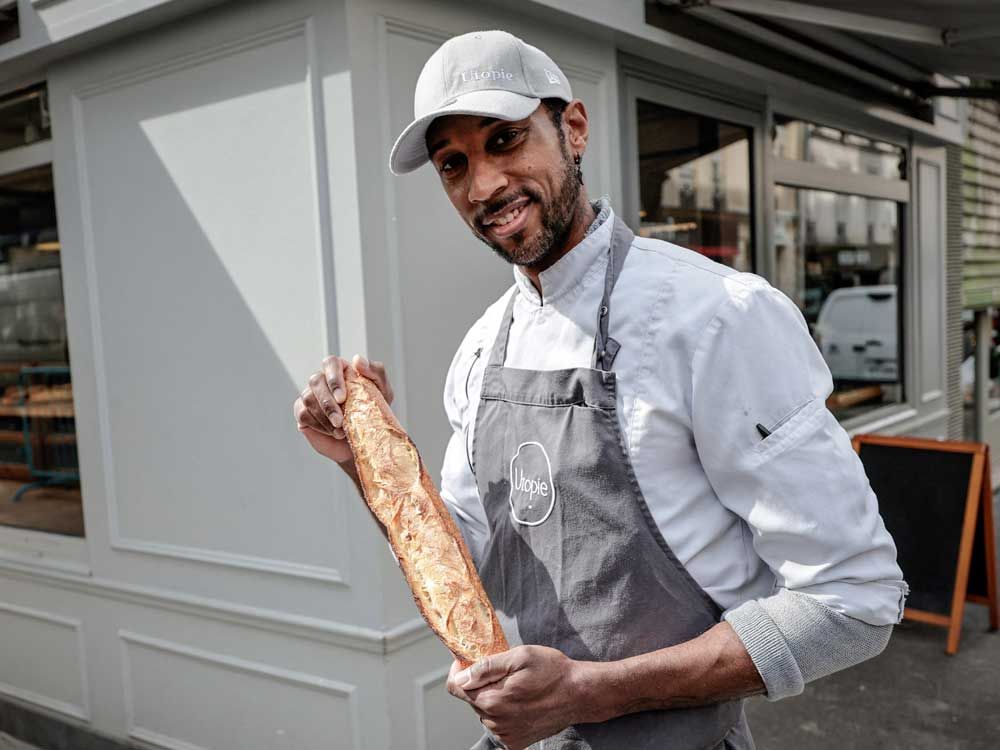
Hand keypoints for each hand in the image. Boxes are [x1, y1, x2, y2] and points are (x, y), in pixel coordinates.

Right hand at [293, 354, 393, 464]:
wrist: (366, 438)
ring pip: (308, 399)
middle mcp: (323, 380)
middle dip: (328, 403)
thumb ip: (375, 371)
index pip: (330, 363)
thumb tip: (357, 360)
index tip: (342, 398)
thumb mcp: (383, 390)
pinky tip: (332, 433)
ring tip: (340, 431)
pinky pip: (303, 414)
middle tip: (340, 421)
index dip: (333, 378)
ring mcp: (310, 395)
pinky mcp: (303, 412)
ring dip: (324, 417)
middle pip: (315, 381)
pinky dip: (319, 425)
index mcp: (340, 370)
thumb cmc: (374, 410)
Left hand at [446, 645, 598, 749]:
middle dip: (480, 684)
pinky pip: (498, 724)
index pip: (455, 687)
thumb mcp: (520, 657)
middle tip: (503, 672)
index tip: (468, 662)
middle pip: (471, 699)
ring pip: (484, 711)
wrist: (579, 694)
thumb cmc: (552, 671)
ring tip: (516, 687)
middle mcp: (495, 722)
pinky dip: (503, 713)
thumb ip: (487, 667)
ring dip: (493, 698)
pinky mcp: (515, 742)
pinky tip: (520, 703)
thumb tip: (462, 676)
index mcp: (493, 700)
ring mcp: (505, 735)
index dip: (459, 671)